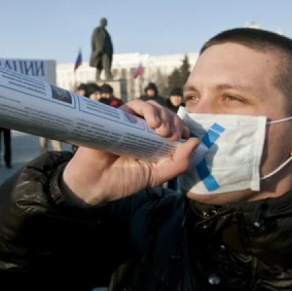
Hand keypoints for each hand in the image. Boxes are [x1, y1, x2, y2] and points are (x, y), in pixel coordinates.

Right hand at [61, 100, 199, 206]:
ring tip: (162, 130)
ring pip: (152, 106)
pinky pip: (135, 105)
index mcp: (154, 142)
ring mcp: (130, 122)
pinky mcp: (118, 117)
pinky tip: (152, 122)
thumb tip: (196, 141)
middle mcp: (143, 130)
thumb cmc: (123, 181)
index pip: (173, 126)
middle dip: (173, 122)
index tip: (183, 137)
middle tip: (171, 136)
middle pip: (165, 114)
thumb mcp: (157, 176)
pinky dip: (147, 109)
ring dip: (163, 114)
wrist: (95, 184)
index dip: (182, 127)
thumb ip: (178, 163)